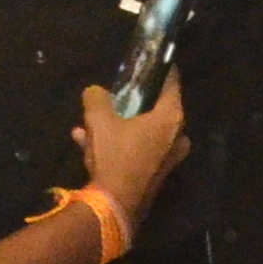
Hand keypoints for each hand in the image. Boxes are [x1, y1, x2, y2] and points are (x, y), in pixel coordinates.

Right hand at [69, 79, 189, 227]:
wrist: (115, 205)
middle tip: (112, 95)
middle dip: (132, 102)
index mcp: (171, 118)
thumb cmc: (115, 155)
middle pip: (156, 108)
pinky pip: (137, 148)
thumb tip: (96, 92)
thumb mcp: (98, 117)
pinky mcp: (155, 173)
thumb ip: (97, 96)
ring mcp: (168, 157)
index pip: (172, 82)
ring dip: (117, 124)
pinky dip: (117, 143)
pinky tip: (85, 142)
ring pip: (142, 130)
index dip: (160, 68)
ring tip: (87, 122)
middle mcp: (177, 136)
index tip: (150, 58)